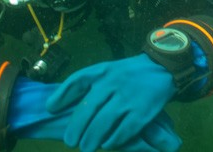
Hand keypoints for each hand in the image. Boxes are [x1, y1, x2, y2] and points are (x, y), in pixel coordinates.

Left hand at [45, 54, 180, 151]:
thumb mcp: (108, 70)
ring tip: (86, 148)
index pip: (77, 80)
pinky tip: (108, 144)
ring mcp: (128, 97)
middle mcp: (114, 82)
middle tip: (70, 142)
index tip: (50, 109)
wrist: (162, 68)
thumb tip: (62, 106)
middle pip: (89, 108)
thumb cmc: (129, 74)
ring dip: (92, 139)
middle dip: (76, 128)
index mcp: (103, 70)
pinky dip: (113, 140)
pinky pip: (123, 131)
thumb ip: (89, 84)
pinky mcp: (142, 112)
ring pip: (104, 123)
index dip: (61, 95)